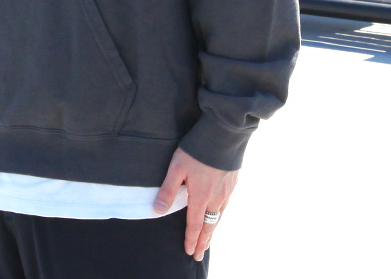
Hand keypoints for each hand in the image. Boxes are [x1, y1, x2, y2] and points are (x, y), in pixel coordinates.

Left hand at [154, 147, 237, 261]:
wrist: (223, 135)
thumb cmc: (197, 150)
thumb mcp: (177, 167)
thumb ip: (168, 189)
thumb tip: (158, 210)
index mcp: (200, 196)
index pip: (194, 224)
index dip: (190, 239)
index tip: (188, 251)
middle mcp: (215, 198)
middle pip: (209, 225)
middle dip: (203, 241)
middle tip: (199, 254)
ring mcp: (226, 191)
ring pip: (219, 217)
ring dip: (212, 230)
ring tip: (208, 240)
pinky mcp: (232, 182)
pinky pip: (226, 205)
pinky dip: (220, 216)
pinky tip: (218, 214)